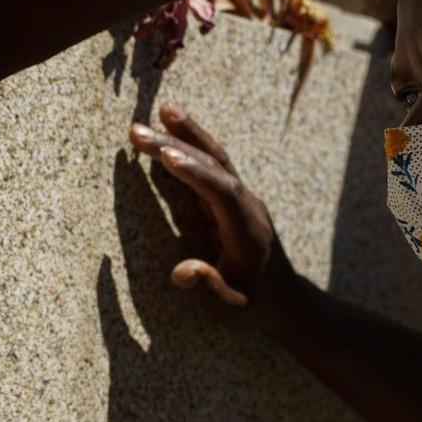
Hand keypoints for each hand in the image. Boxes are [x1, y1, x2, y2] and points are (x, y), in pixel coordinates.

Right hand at [128, 103, 299, 330]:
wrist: (285, 301)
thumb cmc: (253, 307)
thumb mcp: (232, 309)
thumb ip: (210, 288)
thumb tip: (182, 271)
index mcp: (247, 231)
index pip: (222, 193)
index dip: (195, 173)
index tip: (166, 156)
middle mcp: (246, 207)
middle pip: (215, 166)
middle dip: (178, 144)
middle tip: (137, 130)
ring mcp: (241, 200)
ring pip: (214, 159)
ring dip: (185, 135)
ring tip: (157, 113)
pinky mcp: (231, 199)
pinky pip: (210, 166)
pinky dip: (190, 146)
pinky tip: (169, 131)